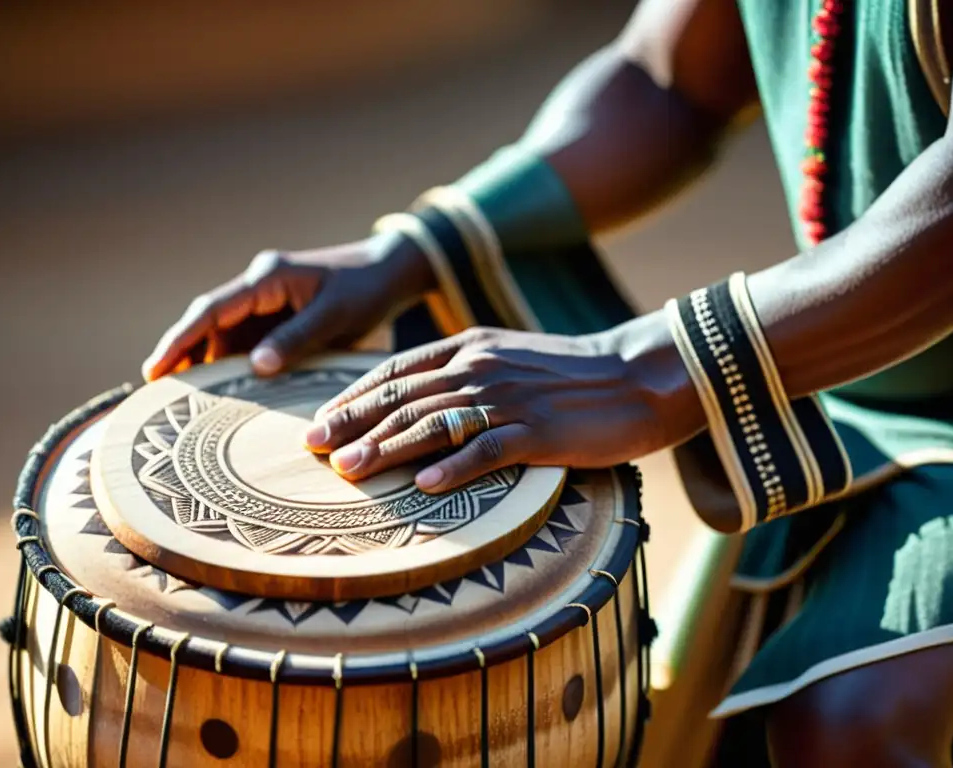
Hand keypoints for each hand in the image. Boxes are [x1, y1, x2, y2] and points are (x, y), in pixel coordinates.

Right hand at [141, 232, 435, 380]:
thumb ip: (298, 337)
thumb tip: (256, 368)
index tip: (155, 369)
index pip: (211, 310)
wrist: (391, 273)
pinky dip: (234, 369)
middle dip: (182, 356)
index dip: (180, 339)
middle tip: (159, 396)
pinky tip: (225, 395)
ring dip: (206, 365)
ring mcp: (267, 307)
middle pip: (209, 325)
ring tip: (184, 403)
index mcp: (268, 278)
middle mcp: (259, 290)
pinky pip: (247, 346)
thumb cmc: (367, 288)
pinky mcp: (279, 322)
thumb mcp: (337, 313)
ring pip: (225, 338)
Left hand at [303, 314, 703, 492]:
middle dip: (353, 422)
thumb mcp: (508, 357)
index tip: (321, 421)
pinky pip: (488, 449)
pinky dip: (453, 467)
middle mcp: (481, 367)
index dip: (354, 396)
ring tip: (350, 470)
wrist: (639, 374)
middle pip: (403, 396)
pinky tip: (423, 486)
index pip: (396, 370)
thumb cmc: (570, 373)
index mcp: (470, 347)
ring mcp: (509, 399)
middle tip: (313, 448)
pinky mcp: (540, 431)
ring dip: (387, 447)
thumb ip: (463, 372)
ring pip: (435, 422)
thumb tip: (414, 401)